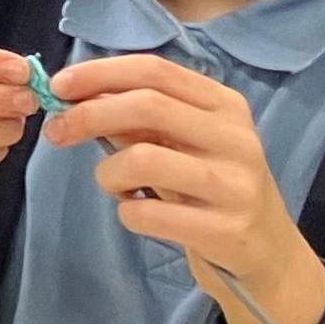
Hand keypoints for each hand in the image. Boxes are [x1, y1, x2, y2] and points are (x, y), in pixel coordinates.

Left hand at [43, 53, 324, 323]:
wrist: (267, 252)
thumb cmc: (211, 188)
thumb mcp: (184, 144)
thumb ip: (141, 119)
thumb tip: (75, 94)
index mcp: (225, 106)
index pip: (156, 71)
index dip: (101, 73)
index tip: (58, 86)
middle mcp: (236, 139)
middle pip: (147, 106)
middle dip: (88, 115)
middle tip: (57, 133)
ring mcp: (235, 185)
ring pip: (142, 160)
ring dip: (107, 173)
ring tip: (114, 186)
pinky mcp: (226, 230)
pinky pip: (148, 214)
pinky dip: (127, 213)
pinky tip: (139, 215)